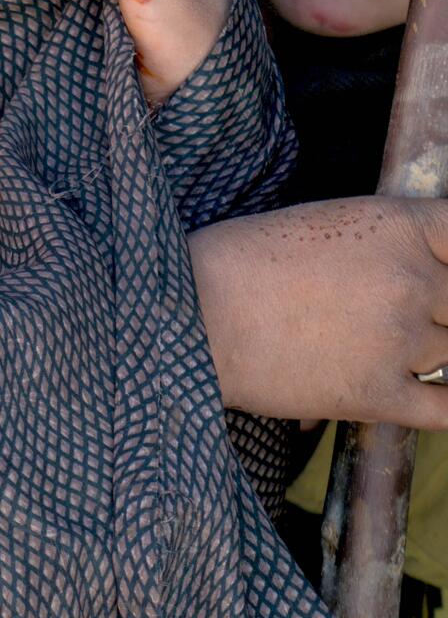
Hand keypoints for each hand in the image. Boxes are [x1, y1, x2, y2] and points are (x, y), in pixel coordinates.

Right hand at [190, 197, 447, 428]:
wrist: (194, 314)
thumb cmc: (238, 259)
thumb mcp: (318, 223)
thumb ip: (378, 241)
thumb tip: (413, 267)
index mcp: (392, 226)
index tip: (440, 271)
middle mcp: (409, 281)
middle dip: (441, 307)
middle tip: (400, 313)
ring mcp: (399, 340)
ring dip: (429, 351)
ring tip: (382, 345)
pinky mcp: (380, 394)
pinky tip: (430, 393)